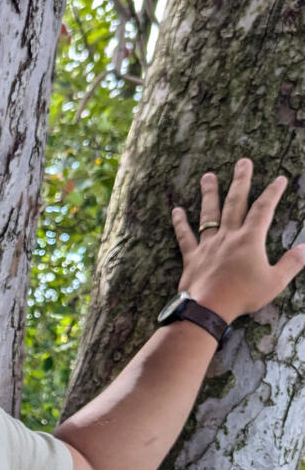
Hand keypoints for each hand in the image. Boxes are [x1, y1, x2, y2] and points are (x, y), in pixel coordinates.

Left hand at [171, 158, 304, 323]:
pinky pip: (185, 236)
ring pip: (208, 214)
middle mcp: (227, 236)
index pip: (264, 209)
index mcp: (249, 240)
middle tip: (243, 162)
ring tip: (208, 176)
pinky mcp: (191, 256)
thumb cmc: (243, 295)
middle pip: (235, 203)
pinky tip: (176, 210)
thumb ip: (292, 263)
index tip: (279, 178)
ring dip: (209, 194)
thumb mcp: (275, 281)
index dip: (273, 193)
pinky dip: (180, 223)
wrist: (209, 307)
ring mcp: (207, 244)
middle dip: (241, 181)